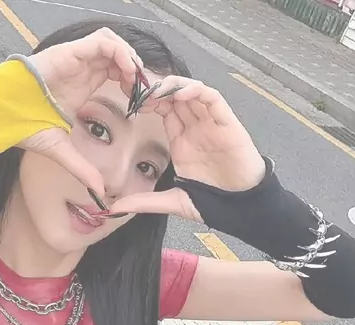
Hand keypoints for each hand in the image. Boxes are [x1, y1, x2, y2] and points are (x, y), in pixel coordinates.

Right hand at [19, 28, 141, 195]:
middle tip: (146, 92)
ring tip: (137, 82)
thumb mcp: (62, 150)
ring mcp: (76, 59)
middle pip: (119, 56)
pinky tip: (126, 71)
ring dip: (130, 59)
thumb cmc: (24, 126)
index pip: (116, 72)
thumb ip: (82, 168)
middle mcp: (82, 69)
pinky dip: (119, 52)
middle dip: (136, 71)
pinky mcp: (70, 52)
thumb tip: (99, 191)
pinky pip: (102, 42)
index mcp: (83, 85)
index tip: (143, 103)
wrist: (2, 115)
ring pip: (113, 43)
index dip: (133, 84)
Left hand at [110, 77, 265, 220]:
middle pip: (174, 96)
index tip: (128, 98)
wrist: (240, 206)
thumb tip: (114, 209)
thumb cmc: (211, 201)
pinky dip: (197, 91)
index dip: (147, 101)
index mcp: (180, 139)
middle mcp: (194, 127)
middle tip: (137, 85)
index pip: (162, 110)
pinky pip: (212, 99)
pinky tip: (181, 94)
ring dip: (173, 86)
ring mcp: (210, 123)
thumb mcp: (173, 201)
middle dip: (156, 88)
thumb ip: (145, 202)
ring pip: (191, 92)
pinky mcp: (227, 123)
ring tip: (155, 88)